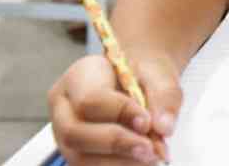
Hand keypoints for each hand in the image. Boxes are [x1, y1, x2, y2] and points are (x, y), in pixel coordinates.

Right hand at [49, 52, 180, 164]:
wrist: (136, 81)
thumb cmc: (141, 74)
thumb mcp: (157, 72)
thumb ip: (164, 95)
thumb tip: (164, 128)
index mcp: (78, 77)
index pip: (90, 99)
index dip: (120, 113)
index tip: (148, 122)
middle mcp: (63, 109)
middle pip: (74, 133)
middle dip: (116, 145)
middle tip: (150, 150)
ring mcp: (64, 136)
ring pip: (78, 159)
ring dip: (118, 163)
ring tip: (150, 158)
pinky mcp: (76, 155)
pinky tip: (140, 163)